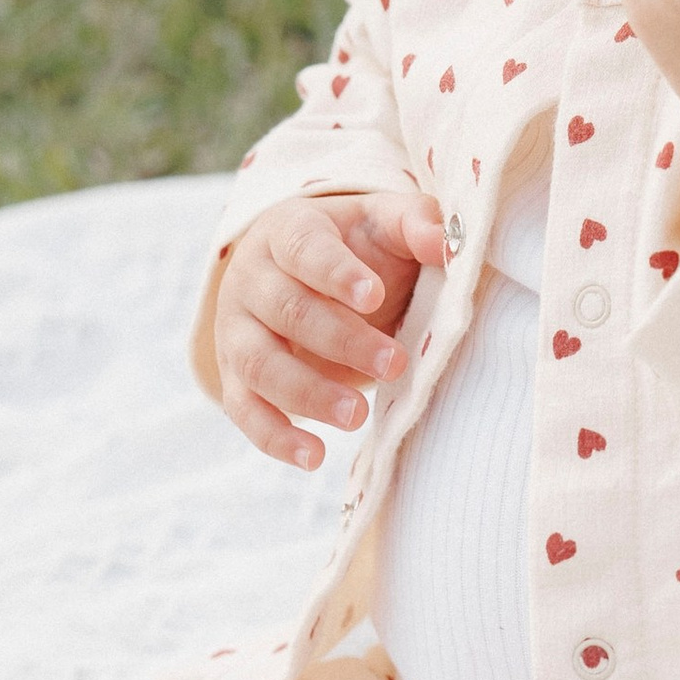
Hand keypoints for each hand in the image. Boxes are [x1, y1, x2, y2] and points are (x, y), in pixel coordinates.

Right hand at [212, 188, 447, 470]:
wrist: (303, 274)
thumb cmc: (355, 247)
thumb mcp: (383, 223)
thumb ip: (413, 223)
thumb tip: (444, 240)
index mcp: (286, 231)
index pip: (303, 247)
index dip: (335, 273)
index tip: (373, 296)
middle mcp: (251, 279)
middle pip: (286, 309)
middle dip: (341, 340)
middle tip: (394, 364)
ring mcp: (237, 330)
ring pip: (260, 364)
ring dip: (308, 394)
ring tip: (357, 416)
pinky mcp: (234, 377)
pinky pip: (244, 409)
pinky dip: (275, 436)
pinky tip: (315, 456)